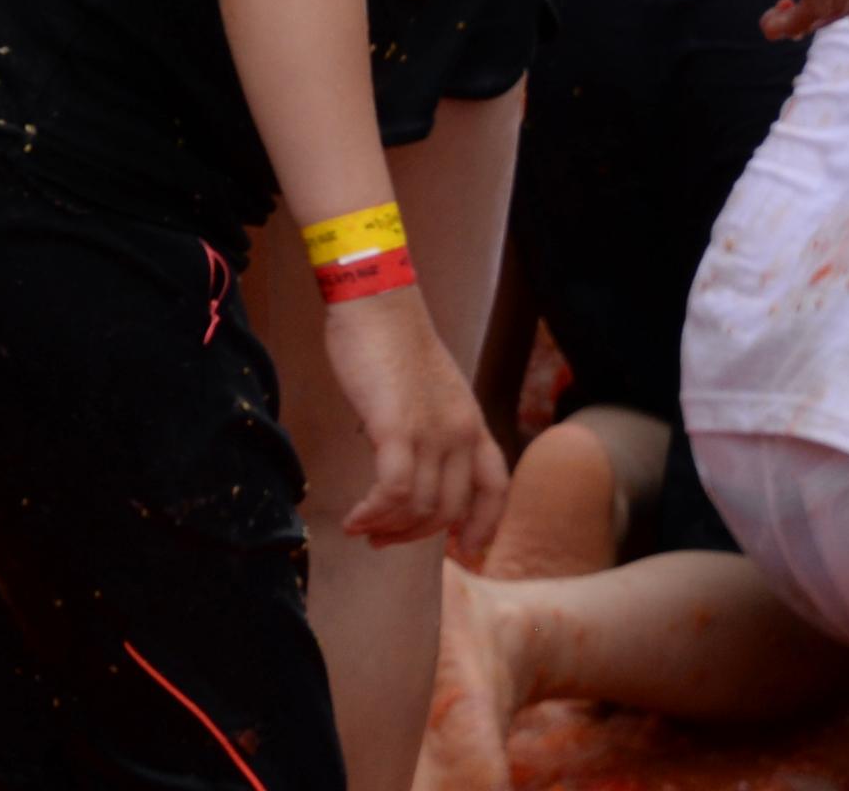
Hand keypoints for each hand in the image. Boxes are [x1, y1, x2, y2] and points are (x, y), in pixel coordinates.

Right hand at [325, 288, 506, 558]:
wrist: (376, 302)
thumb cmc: (390, 337)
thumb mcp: (426, 388)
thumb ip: (426, 423)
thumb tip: (399, 454)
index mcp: (472, 423)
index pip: (496, 488)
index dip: (484, 524)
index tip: (464, 547)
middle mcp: (460, 434)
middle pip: (450, 508)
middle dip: (416, 534)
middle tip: (383, 539)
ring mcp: (431, 433)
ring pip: (420, 507)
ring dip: (388, 528)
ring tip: (360, 529)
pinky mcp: (396, 429)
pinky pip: (392, 491)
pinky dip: (372, 513)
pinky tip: (352, 519)